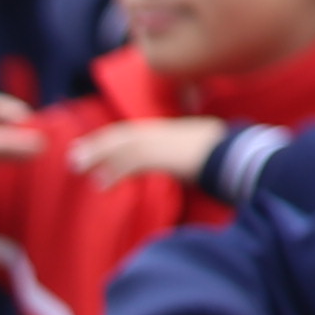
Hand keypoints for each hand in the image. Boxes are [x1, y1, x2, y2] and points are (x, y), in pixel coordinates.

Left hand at [62, 114, 226, 190]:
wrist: (242, 155)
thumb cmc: (228, 158)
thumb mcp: (202, 156)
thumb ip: (188, 161)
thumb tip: (187, 167)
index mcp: (171, 131)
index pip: (134, 132)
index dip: (111, 139)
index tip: (92, 145)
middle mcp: (164, 133)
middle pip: (123, 135)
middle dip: (97, 145)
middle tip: (73, 155)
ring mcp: (165, 143)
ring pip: (123, 147)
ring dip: (98, 156)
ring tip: (76, 166)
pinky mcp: (166, 156)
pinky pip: (135, 163)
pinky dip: (115, 172)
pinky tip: (101, 183)